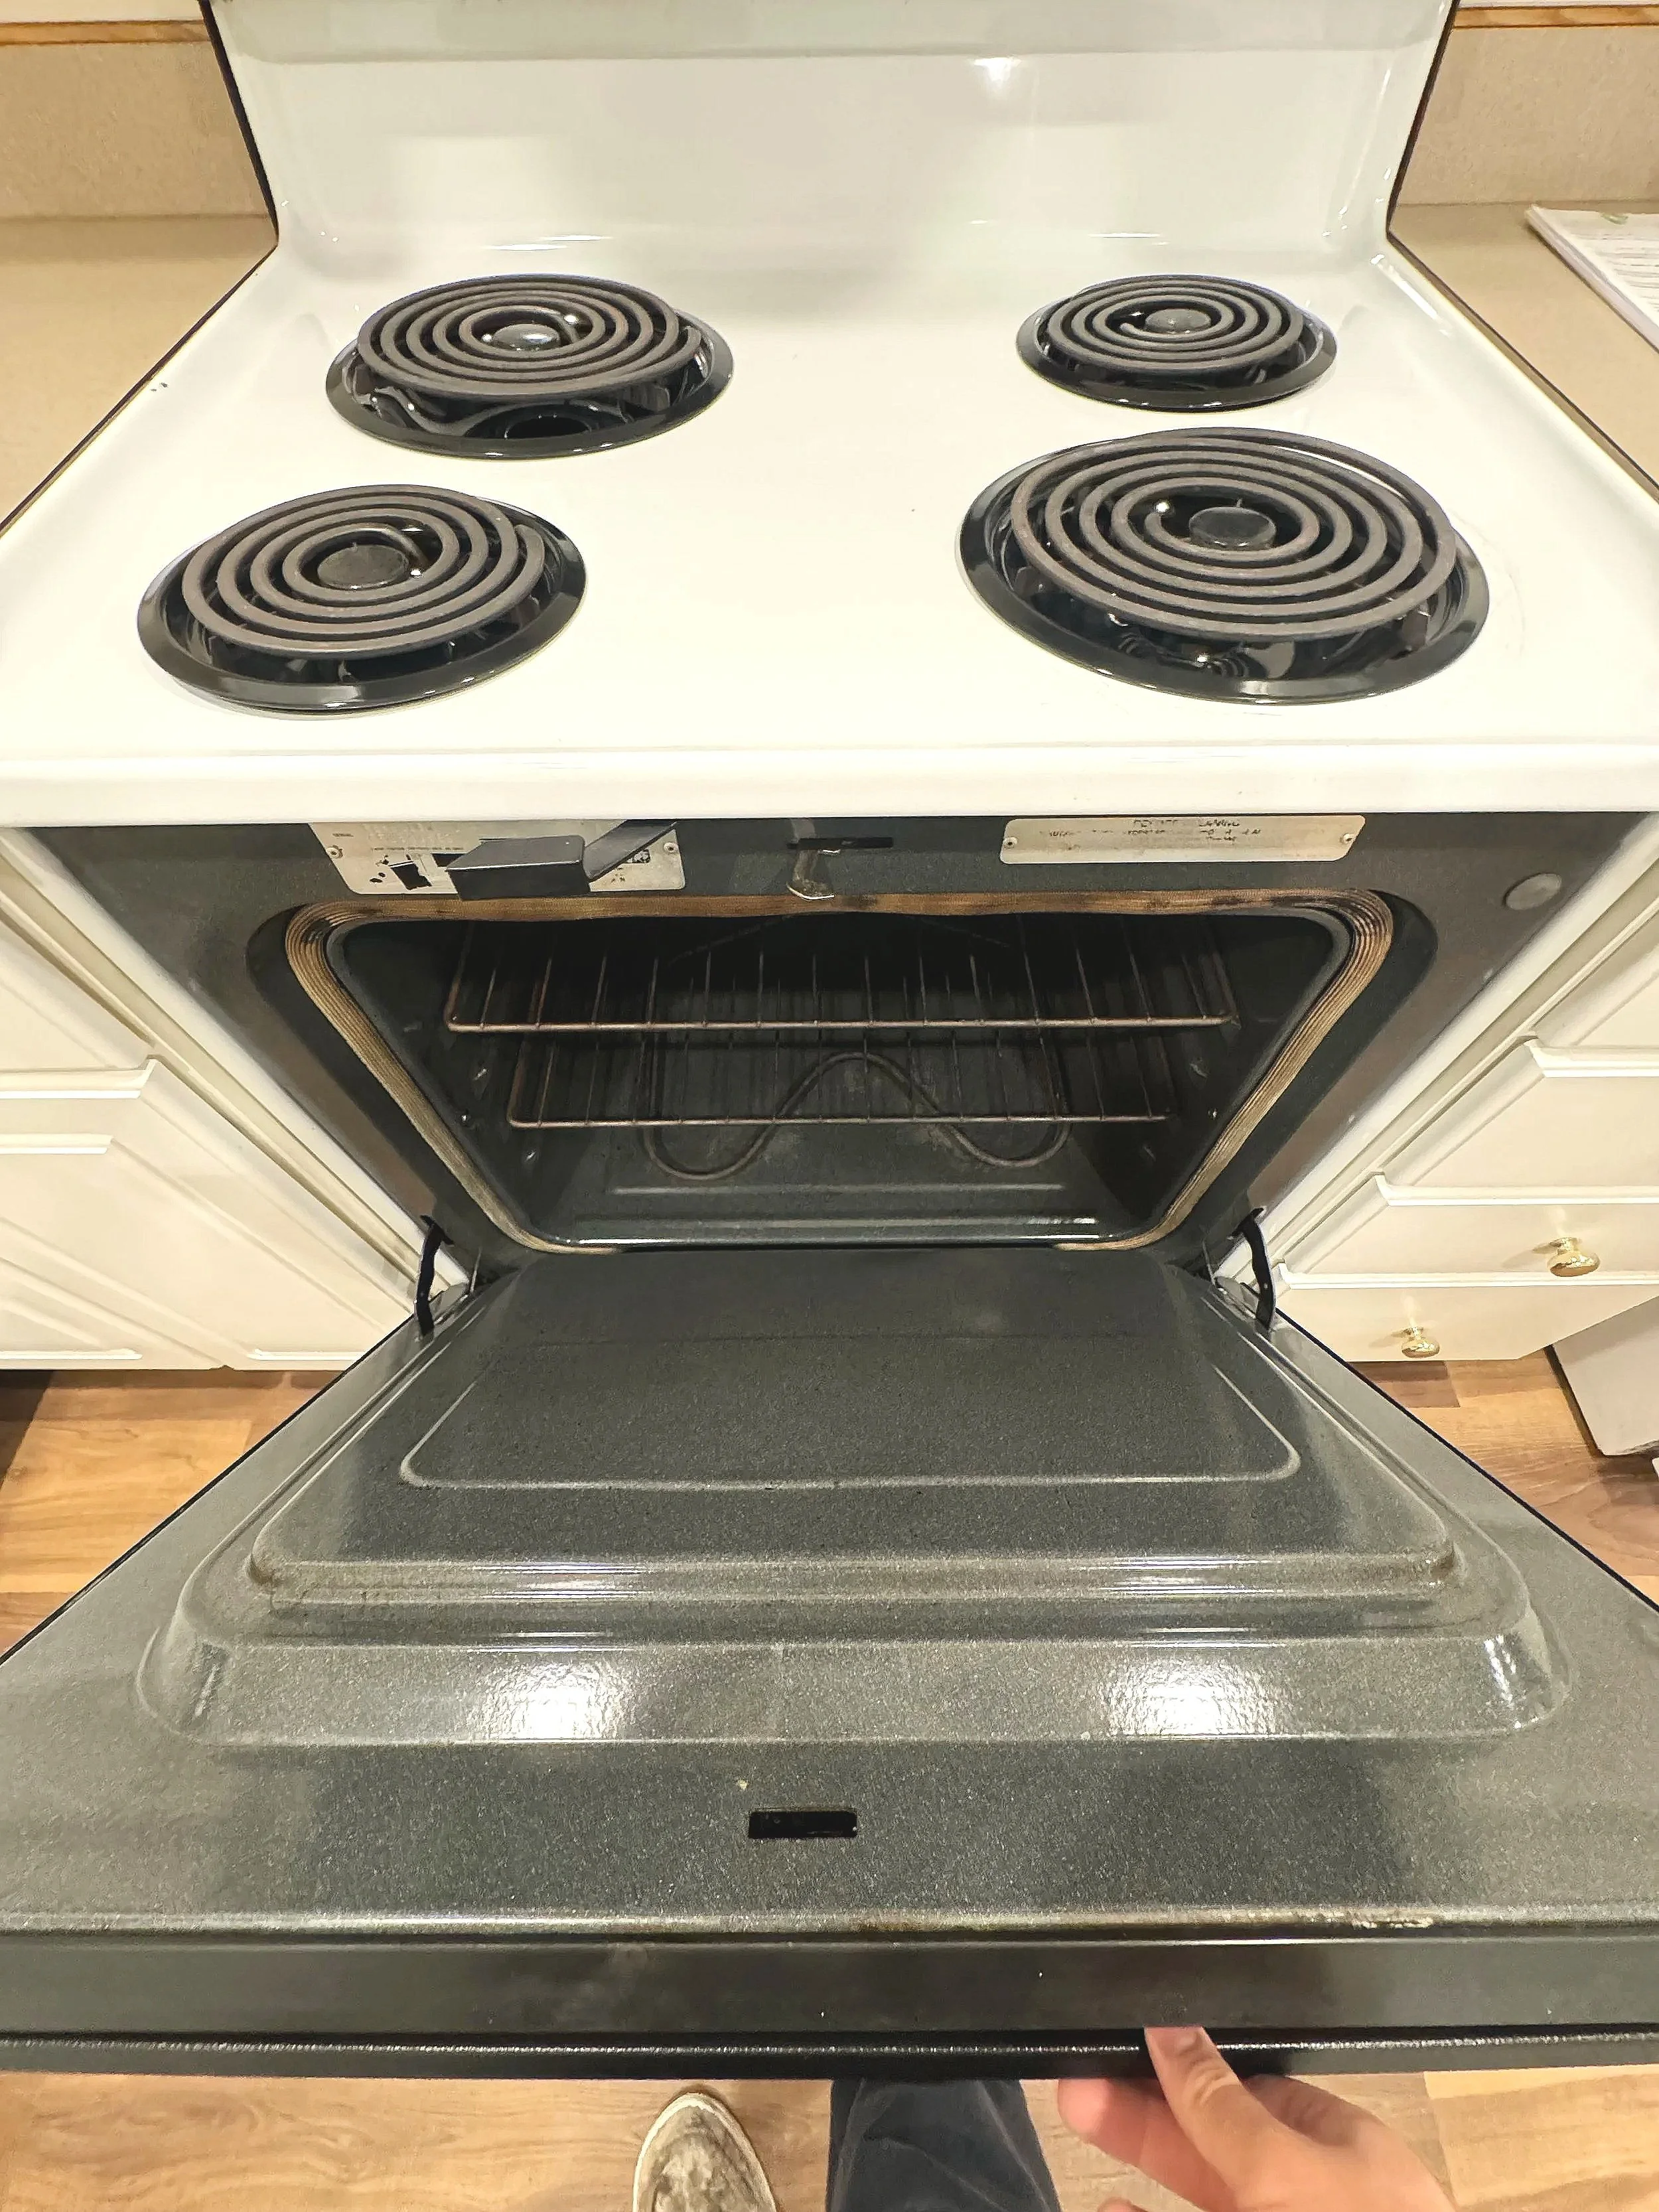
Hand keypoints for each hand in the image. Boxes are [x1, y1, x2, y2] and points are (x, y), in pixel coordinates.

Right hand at [1057, 2025, 1455, 2211]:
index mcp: (1338, 2150)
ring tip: (1079, 2120)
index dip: (1178, 2070)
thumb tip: (1173, 2030)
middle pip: (1210, 2144)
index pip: (1245, 2092)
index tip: (1117, 2051)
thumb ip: (1222, 2106)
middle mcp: (1308, 2198)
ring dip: (1140, 2162)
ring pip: (1199, 2195)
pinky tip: (1109, 2208)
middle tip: (1073, 2090)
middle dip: (1140, 2114)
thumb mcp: (1288, 2170)